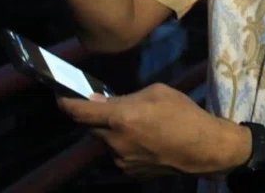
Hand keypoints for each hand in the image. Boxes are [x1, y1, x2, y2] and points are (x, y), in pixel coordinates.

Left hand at [58, 83, 249, 178]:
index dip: (66, 103)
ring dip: (112, 131)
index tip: (60, 96)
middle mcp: (115, 141)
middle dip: (95, 117)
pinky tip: (145, 139)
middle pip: (90, 127)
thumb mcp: (156, 92)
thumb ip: (124, 97)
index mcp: (120, 117)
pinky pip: (118, 154)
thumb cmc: (183, 113)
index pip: (80, 112)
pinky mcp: (129, 172)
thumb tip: (99, 102)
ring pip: (106, 141)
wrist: (204, 148)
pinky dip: (123, 144)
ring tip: (137, 124)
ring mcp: (121, 160)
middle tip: (108, 106)